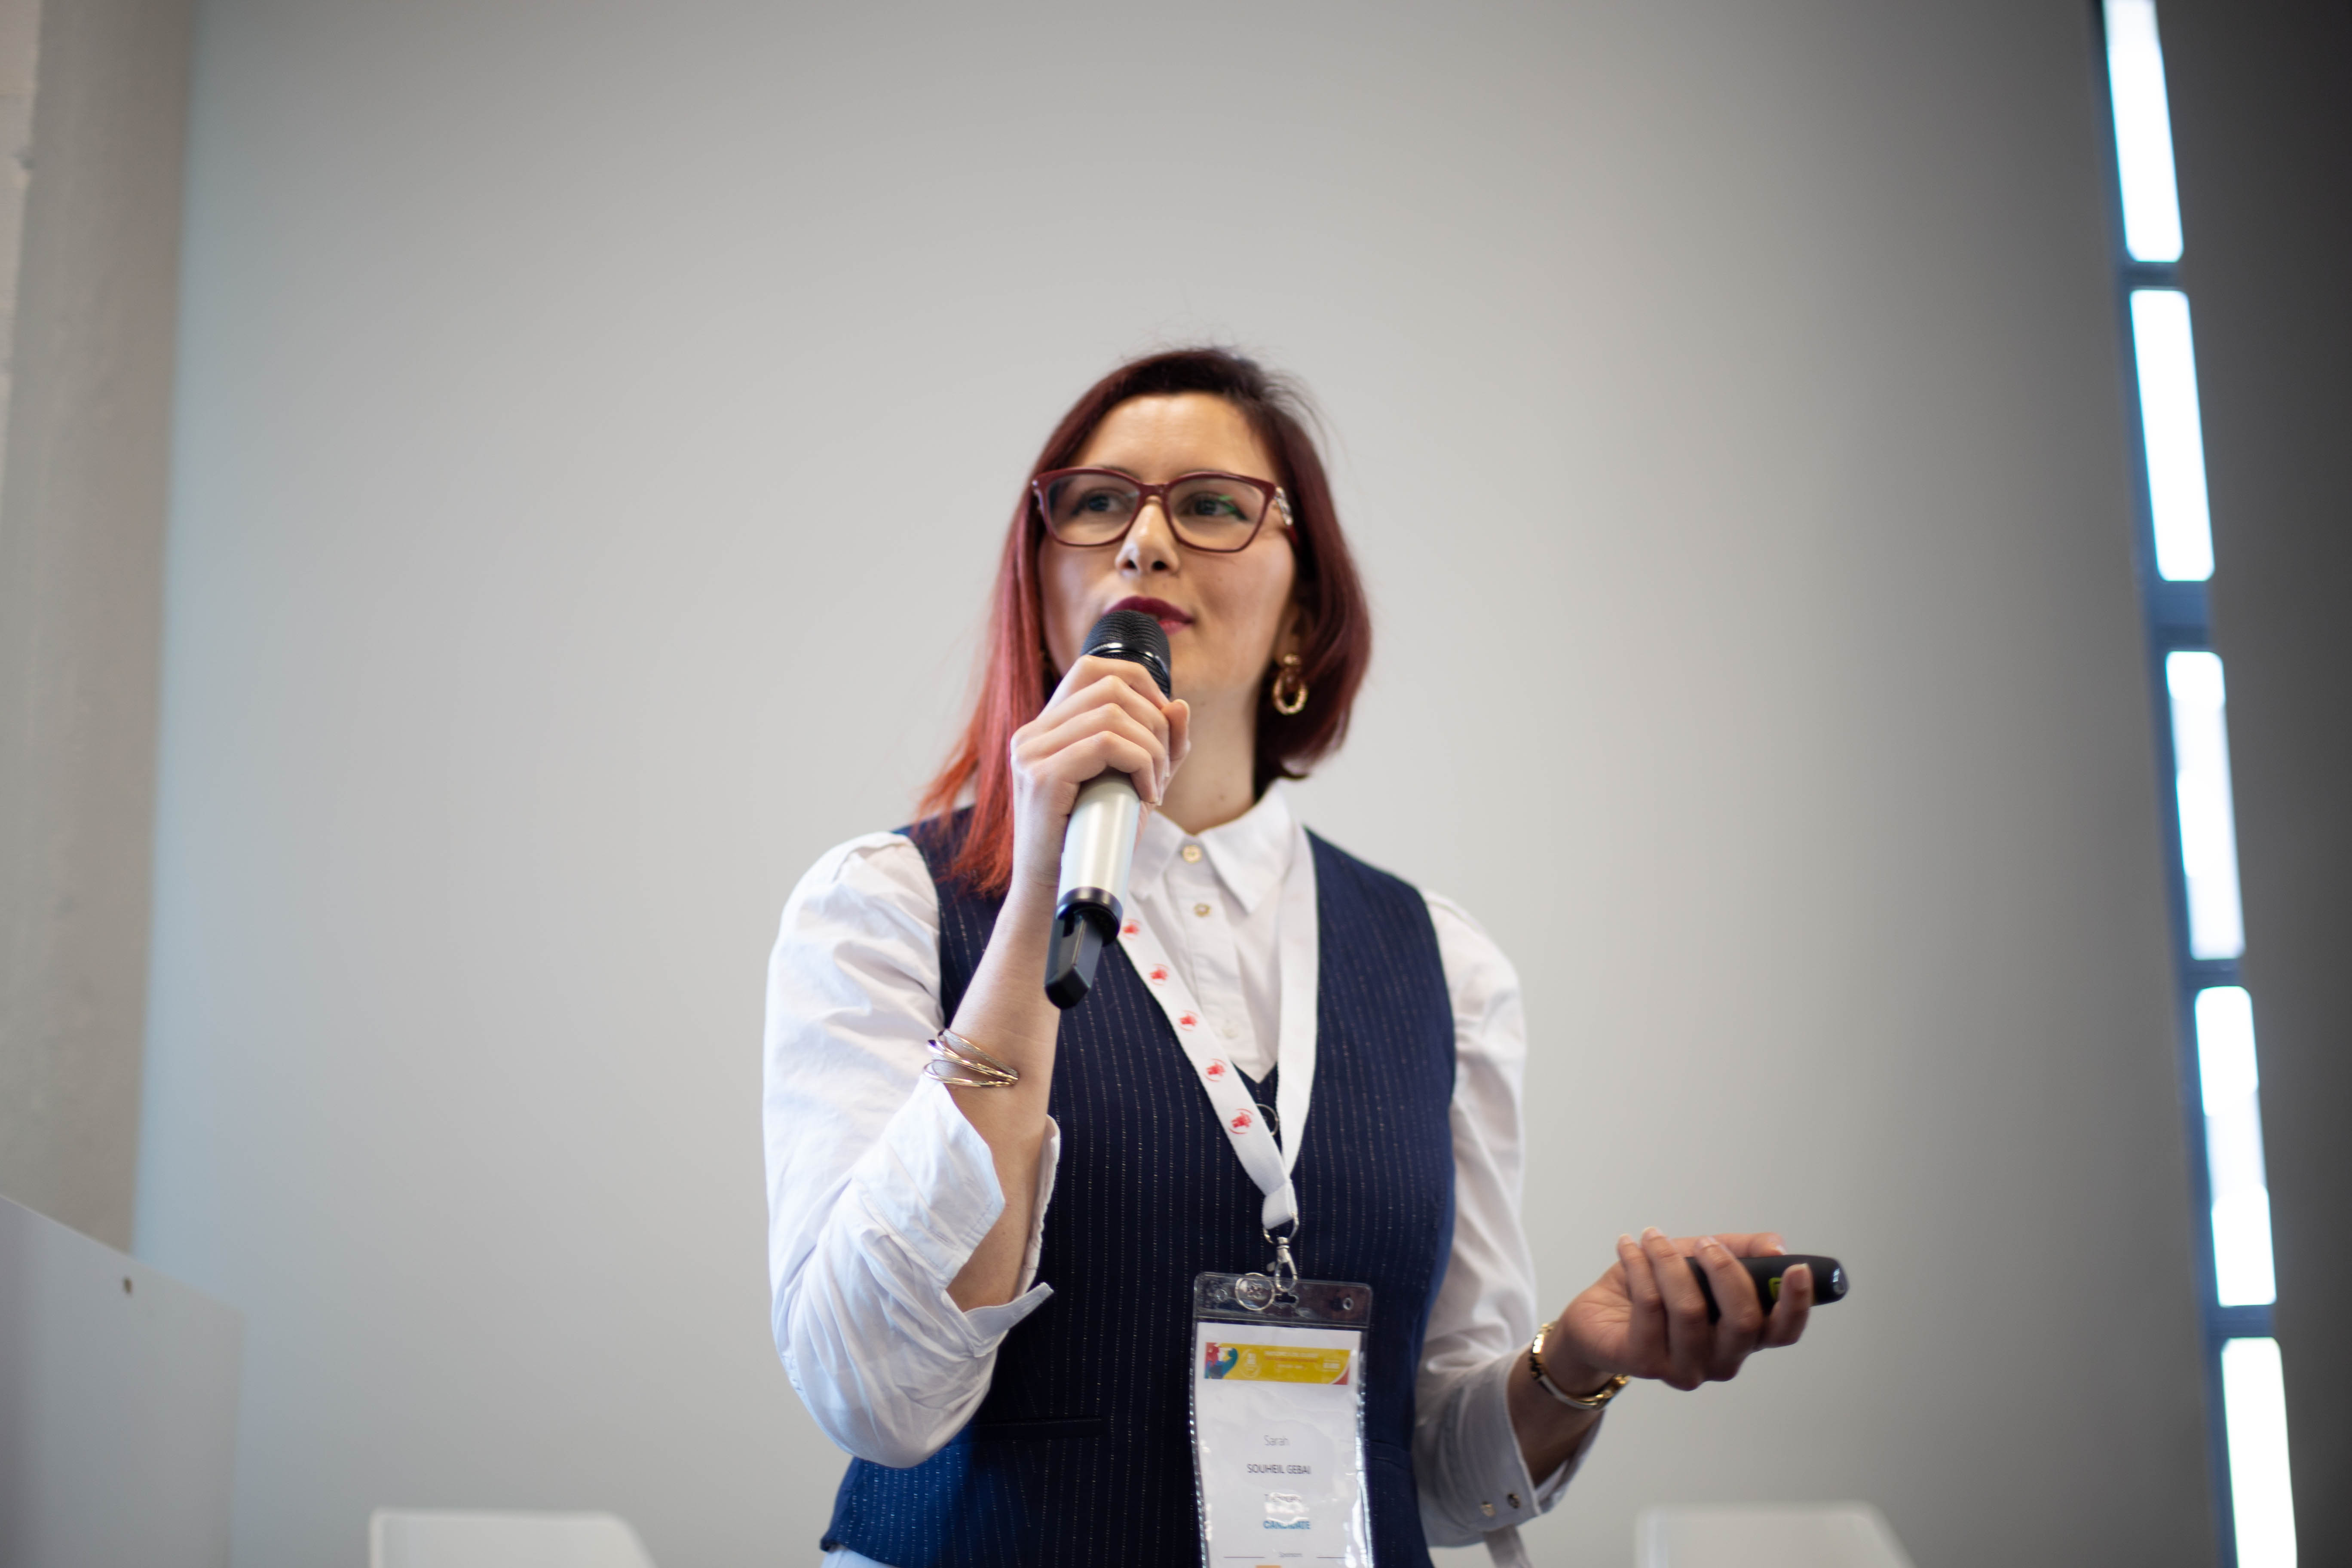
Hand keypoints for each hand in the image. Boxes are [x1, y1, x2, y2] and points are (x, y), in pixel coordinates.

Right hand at [1004, 656, 1190, 900]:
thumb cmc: (1093, 840)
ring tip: (1154, 787)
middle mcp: (1032, 733)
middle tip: (1162, 770)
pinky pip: (1106, 745)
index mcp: (1046, 728)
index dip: (1137, 681)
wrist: (1055, 893)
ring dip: (1152, 749)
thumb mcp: (1134, 784)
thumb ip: (1158, 747)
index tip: (1161, 724)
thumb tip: (1179, 704)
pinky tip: (1146, 794)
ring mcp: (1031, 753)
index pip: (1092, 668)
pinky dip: (1141, 764)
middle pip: (1110, 687)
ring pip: (1113, 715)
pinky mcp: (1041, 777)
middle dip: (1155, 723)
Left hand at [1545, 1228, 1811, 1392]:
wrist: (1596, 1315)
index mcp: (1741, 1336)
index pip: (1783, 1332)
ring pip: (1690, 1310)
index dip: (1796, 1304)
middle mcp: (1720, 1359)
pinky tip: (1628, 1248)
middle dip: (1726, 1272)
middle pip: (1743, 1323)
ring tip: (1651, 1237)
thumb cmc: (1654, 1290)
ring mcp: (1684, 1368)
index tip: (1796, 1268)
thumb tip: (1776, 1244)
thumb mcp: (1699, 1261)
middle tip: (1705, 1242)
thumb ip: (1740, 1251)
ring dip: (1669, 1260)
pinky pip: (1649, 1306)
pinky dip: (1638, 1267)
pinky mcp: (1645, 1363)